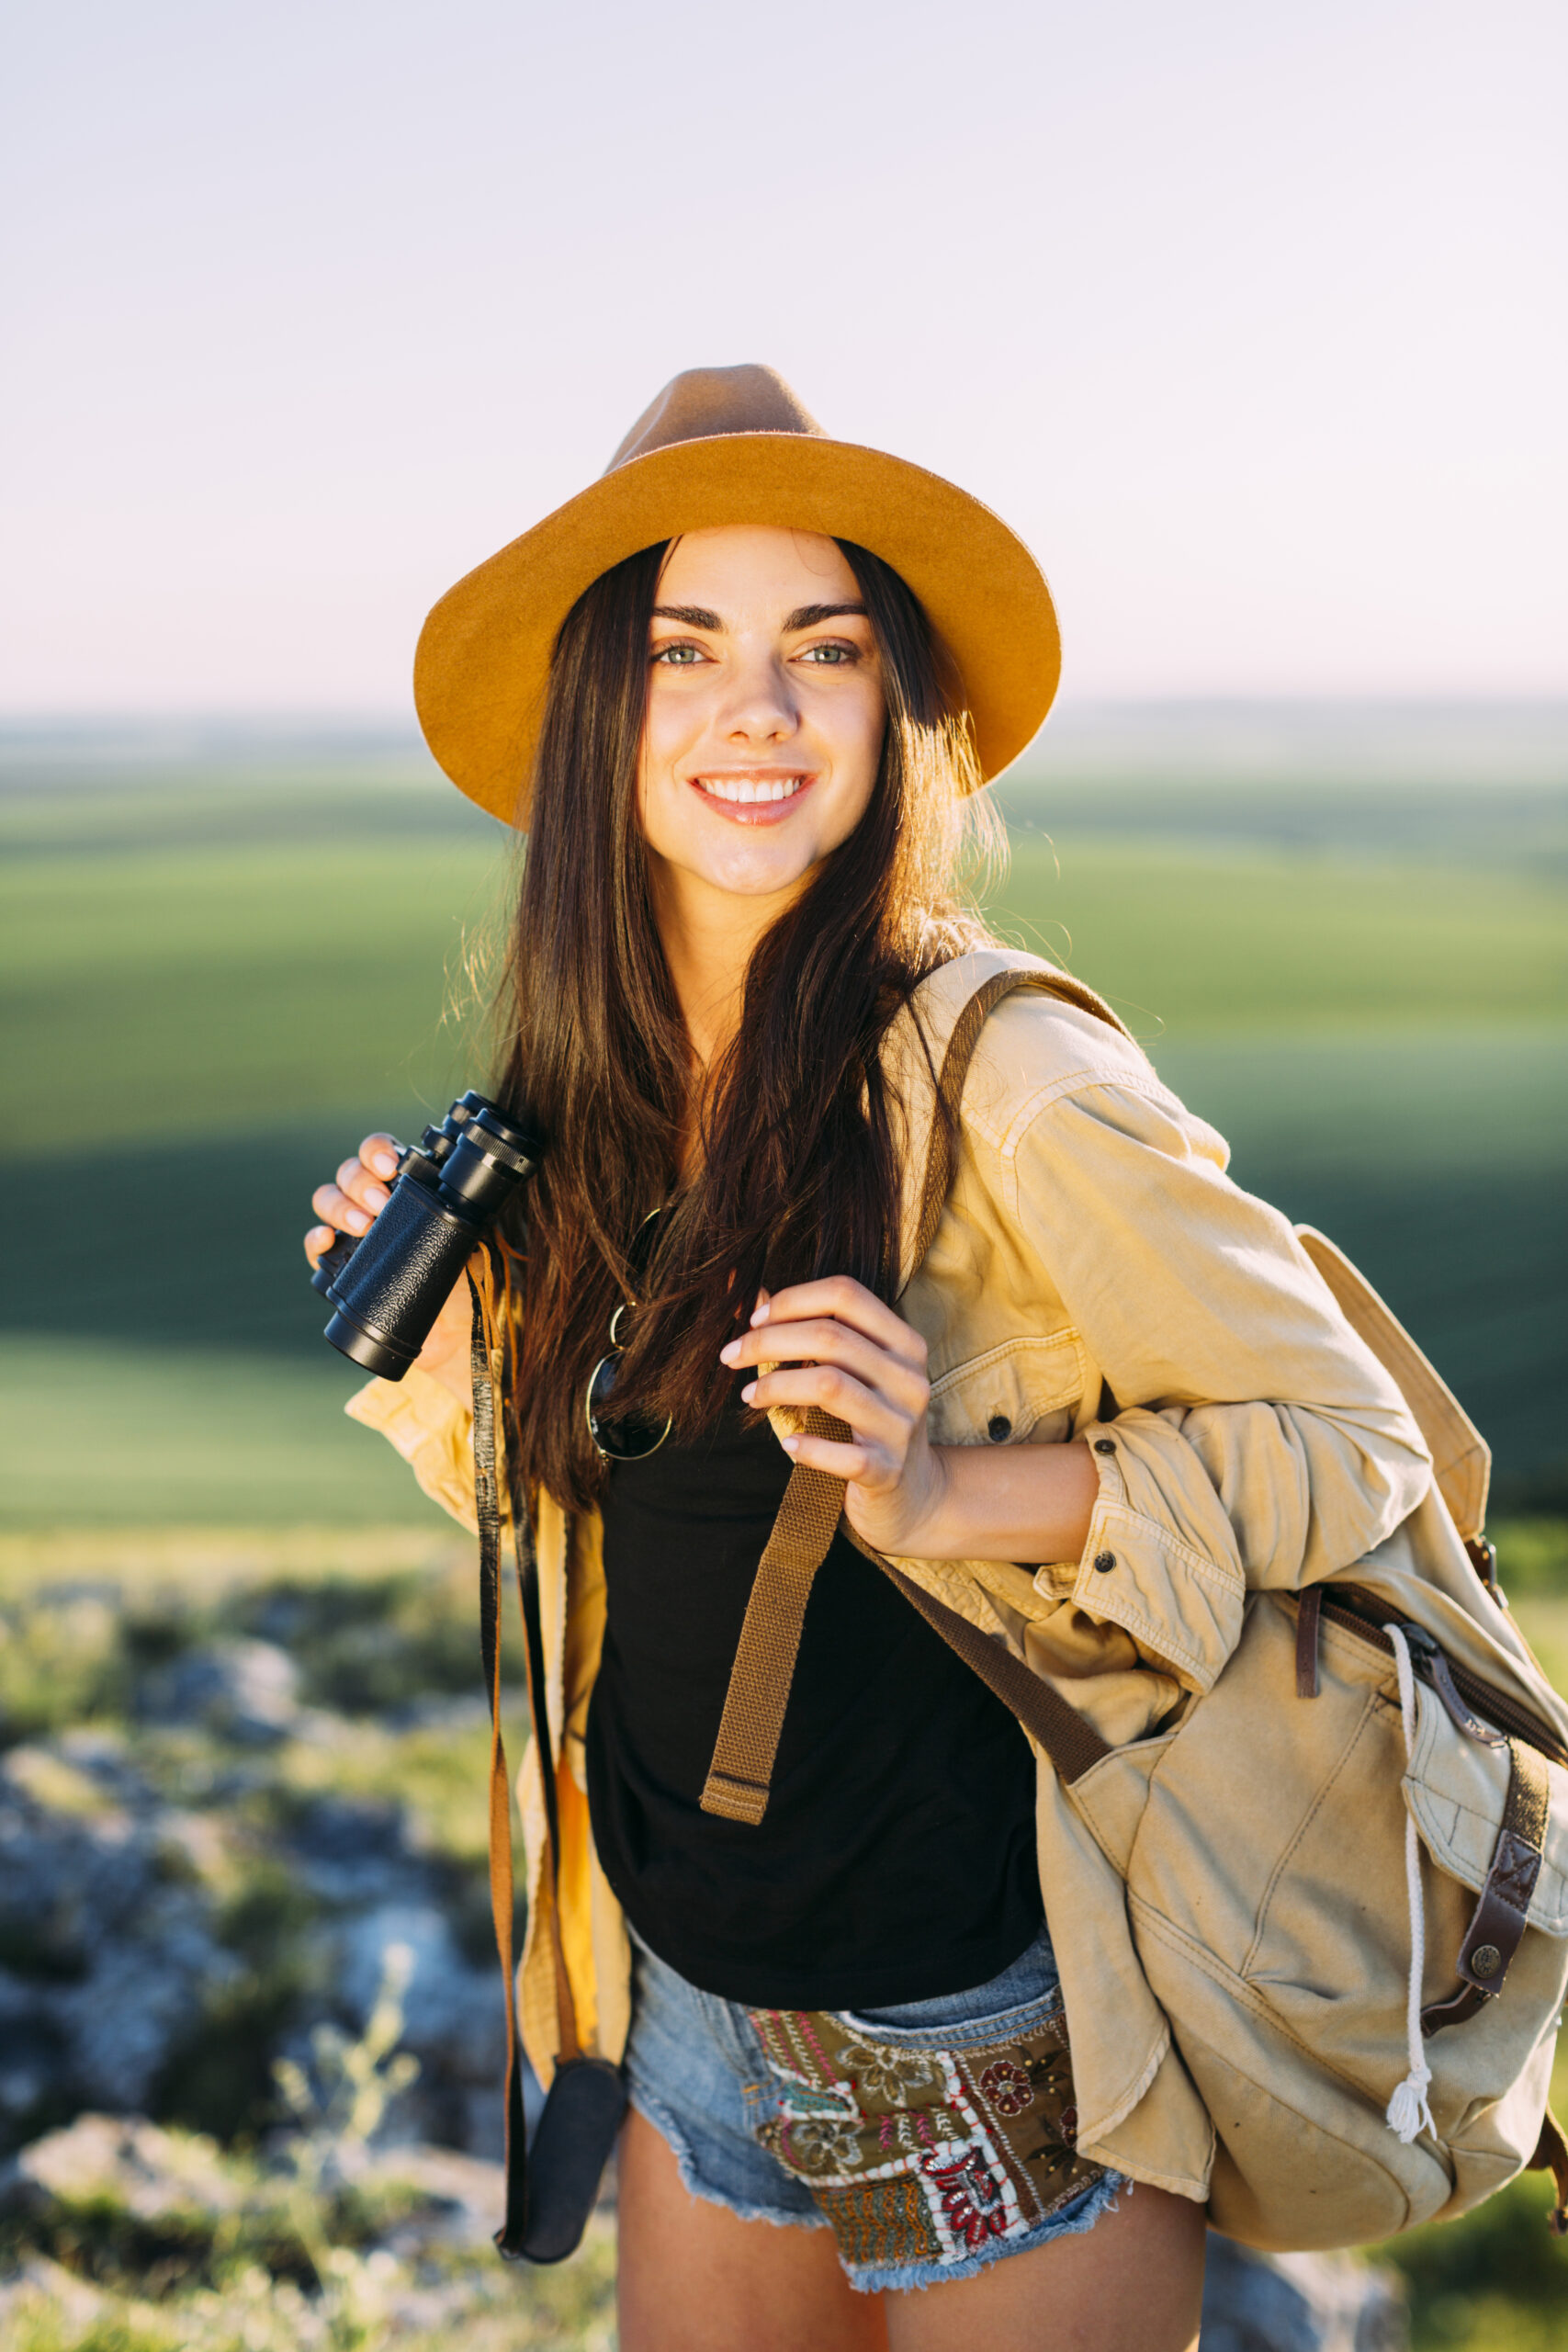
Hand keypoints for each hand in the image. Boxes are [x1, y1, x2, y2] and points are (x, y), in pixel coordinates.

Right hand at [305, 1134, 472, 1402]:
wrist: (453, 1330)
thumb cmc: (464, 1279)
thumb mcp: (466, 1240)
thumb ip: (455, 1214)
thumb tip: (455, 1197)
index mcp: (405, 1187)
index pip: (380, 1153)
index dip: (377, 1151)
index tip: (389, 1166)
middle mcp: (375, 1204)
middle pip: (349, 1173)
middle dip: (360, 1182)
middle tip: (380, 1204)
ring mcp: (354, 1232)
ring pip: (328, 1200)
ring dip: (340, 1206)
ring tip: (362, 1225)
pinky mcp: (340, 1264)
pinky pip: (316, 1244)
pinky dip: (316, 1239)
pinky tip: (327, 1240)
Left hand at [719, 1276, 948, 1556]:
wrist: (915, 1494)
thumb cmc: (870, 1422)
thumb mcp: (856, 1373)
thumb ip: (810, 1332)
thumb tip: (751, 1294)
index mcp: (904, 1343)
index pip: (845, 1294)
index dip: (792, 1300)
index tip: (754, 1321)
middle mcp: (909, 1378)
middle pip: (829, 1336)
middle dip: (767, 1341)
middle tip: (731, 1356)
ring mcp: (901, 1426)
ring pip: (829, 1384)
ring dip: (776, 1386)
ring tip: (749, 1396)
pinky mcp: (888, 1471)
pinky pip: (843, 1455)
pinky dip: (807, 1446)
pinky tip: (787, 1443)